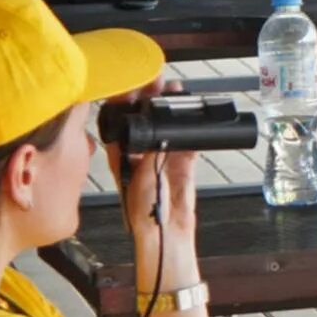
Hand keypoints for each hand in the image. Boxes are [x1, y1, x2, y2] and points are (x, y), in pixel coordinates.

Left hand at [102, 77, 202, 289]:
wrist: (165, 234)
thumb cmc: (142, 212)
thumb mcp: (140, 176)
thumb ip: (150, 154)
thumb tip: (158, 136)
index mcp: (122, 156)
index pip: (123, 122)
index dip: (127, 102)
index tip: (133, 84)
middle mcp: (141, 155)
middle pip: (146, 121)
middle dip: (152, 101)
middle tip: (159, 83)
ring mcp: (162, 159)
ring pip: (167, 128)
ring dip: (173, 112)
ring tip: (178, 94)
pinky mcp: (183, 166)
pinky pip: (187, 143)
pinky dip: (191, 132)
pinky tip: (194, 121)